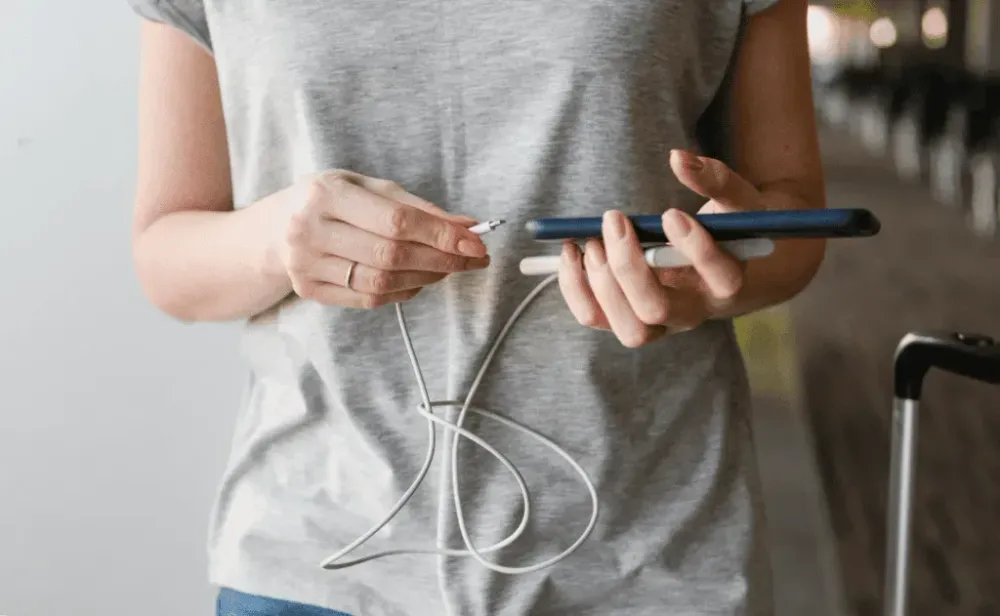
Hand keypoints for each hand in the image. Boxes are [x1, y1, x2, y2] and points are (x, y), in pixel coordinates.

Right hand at [272, 170, 489, 308]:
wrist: (273, 228)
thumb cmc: (330, 201)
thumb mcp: (366, 188)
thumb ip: (415, 206)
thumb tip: (466, 226)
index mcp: (326, 193)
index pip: (396, 220)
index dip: (440, 234)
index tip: (475, 243)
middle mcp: (310, 229)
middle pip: (391, 254)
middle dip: (441, 259)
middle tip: (473, 259)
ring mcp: (305, 264)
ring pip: (382, 282)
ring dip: (426, 277)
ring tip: (447, 268)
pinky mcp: (308, 290)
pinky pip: (368, 299)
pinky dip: (402, 291)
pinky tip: (418, 280)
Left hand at [558, 150, 761, 346]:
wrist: (716, 264)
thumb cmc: (724, 229)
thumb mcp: (732, 200)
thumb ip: (713, 178)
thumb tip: (678, 158)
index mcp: (727, 281)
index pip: (721, 277)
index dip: (695, 248)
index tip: (671, 214)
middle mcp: (693, 311)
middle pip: (657, 309)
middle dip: (628, 266)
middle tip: (614, 219)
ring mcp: (659, 323)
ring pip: (628, 328)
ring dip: (601, 283)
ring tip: (592, 242)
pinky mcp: (627, 319)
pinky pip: (595, 318)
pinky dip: (575, 287)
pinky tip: (572, 252)